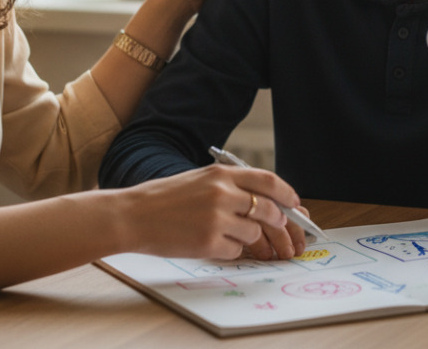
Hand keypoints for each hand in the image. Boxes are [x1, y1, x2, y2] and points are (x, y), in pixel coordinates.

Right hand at [115, 164, 303, 259]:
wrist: (132, 215)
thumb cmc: (163, 199)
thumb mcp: (199, 180)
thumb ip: (230, 187)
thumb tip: (266, 204)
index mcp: (221, 174)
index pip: (268, 181)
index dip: (287, 194)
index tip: (295, 205)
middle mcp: (223, 193)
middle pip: (269, 210)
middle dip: (280, 225)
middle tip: (281, 234)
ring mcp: (217, 218)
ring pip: (254, 234)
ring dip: (251, 241)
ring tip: (231, 238)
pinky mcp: (209, 242)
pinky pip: (236, 252)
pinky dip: (230, 251)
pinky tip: (211, 244)